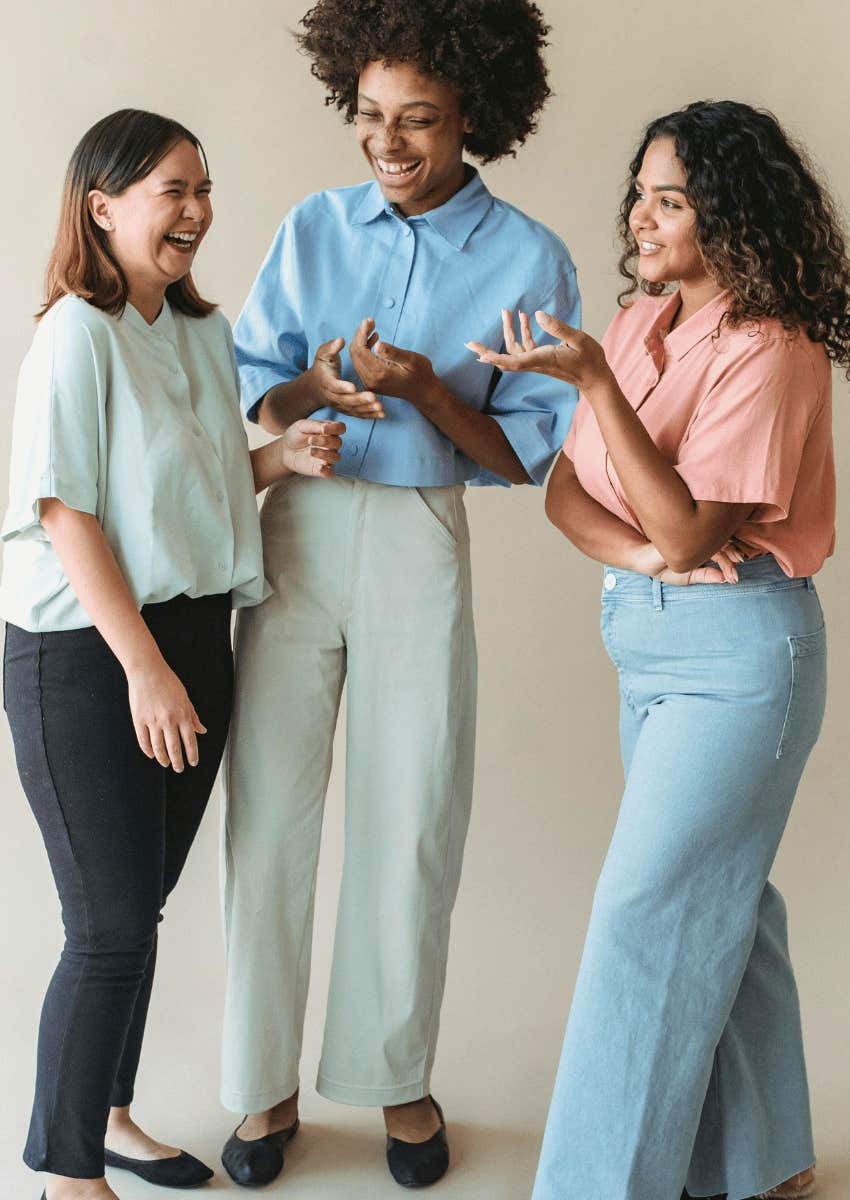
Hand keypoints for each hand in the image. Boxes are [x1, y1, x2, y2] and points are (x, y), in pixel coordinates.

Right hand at [126, 657, 205, 771]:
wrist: (147, 671)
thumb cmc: (167, 682)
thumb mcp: (185, 698)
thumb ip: (193, 716)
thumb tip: (201, 730)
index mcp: (182, 715)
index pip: (190, 741)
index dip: (192, 754)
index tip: (193, 762)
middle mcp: (168, 720)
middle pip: (174, 748)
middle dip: (178, 762)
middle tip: (179, 769)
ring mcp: (152, 721)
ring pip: (158, 747)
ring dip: (163, 758)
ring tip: (166, 764)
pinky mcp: (139, 720)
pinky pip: (143, 740)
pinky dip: (148, 750)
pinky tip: (152, 755)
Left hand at [281, 419, 345, 478]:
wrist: (284, 450)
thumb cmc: (295, 435)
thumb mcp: (302, 426)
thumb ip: (314, 425)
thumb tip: (325, 427)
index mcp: (329, 431)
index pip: (340, 428)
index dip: (335, 428)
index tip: (323, 429)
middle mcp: (331, 444)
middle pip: (338, 442)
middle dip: (325, 441)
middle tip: (310, 440)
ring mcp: (328, 457)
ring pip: (335, 457)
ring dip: (324, 454)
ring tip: (310, 451)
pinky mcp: (322, 469)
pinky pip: (330, 473)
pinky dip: (327, 471)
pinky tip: (319, 467)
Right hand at [308, 336, 384, 419]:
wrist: (314, 387)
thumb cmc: (322, 367)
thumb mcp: (323, 354)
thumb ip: (331, 347)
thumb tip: (341, 340)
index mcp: (327, 382)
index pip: (334, 386)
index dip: (343, 387)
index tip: (353, 387)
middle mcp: (333, 397)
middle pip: (346, 400)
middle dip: (360, 400)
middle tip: (373, 397)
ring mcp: (340, 406)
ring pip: (354, 410)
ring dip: (368, 409)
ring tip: (381, 408)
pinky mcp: (347, 410)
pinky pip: (359, 415)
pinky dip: (370, 416)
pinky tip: (382, 415)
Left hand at [349, 317, 438, 404]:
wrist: (424, 392)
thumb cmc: (421, 374)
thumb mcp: (411, 360)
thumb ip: (393, 353)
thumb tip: (377, 344)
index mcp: (379, 373)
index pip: (360, 350)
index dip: (361, 333)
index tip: (369, 320)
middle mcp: (371, 380)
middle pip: (355, 353)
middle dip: (359, 335)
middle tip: (370, 321)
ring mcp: (370, 383)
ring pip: (356, 358)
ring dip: (361, 341)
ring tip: (372, 328)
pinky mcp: (371, 383)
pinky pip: (361, 363)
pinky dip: (364, 350)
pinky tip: (374, 341)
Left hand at [467, 309, 612, 391]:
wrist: (595, 378)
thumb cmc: (590, 360)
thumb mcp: (579, 339)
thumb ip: (558, 327)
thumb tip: (536, 315)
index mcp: (544, 359)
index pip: (515, 361)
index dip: (496, 358)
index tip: (481, 356)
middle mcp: (537, 362)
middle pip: (506, 358)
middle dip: (486, 352)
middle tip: (469, 343)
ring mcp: (538, 361)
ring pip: (514, 350)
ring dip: (508, 331)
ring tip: (506, 311)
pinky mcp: (542, 358)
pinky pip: (526, 347)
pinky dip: (523, 332)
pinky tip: (525, 317)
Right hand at [630, 541, 739, 584]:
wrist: (642, 559)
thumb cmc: (662, 566)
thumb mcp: (688, 576)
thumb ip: (706, 576)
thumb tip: (726, 579)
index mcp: (702, 544)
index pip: (722, 550)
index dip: (730, 563)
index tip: (734, 579)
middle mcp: (700, 535)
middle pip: (724, 543)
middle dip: (732, 560)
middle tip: (734, 577)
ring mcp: (693, 530)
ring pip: (717, 539)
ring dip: (726, 557)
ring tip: (730, 574)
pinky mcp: (686, 529)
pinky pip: (704, 536)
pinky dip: (714, 549)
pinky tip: (718, 562)